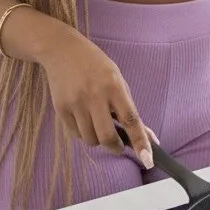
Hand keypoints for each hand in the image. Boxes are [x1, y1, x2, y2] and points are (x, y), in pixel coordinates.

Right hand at [40, 24, 153, 168]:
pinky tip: (83, 116)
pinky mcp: (60, 108)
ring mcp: (76, 102)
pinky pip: (76, 134)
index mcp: (113, 86)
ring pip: (90, 139)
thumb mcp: (117, 79)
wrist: (61, 50)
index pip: (131, 119)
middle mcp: (94, 95)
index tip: (148, 159)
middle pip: (107, 137)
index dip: (141, 141)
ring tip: (96, 121)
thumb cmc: (95, 65)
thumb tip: (149, 137)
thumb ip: (129, 107)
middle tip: (118, 145)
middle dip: (115, 147)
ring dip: (97, 138)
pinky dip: (83, 132)